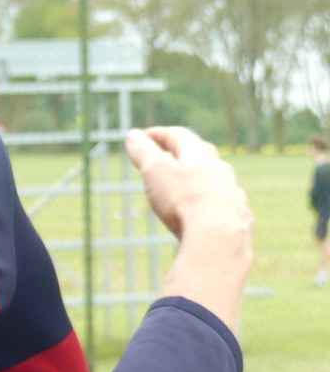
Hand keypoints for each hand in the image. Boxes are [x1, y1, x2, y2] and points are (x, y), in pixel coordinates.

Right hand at [125, 127, 251, 238]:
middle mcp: (220, 170)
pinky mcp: (239, 217)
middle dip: (182, 153)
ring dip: (199, 178)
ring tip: (186, 185)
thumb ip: (144, 153)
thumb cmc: (184, 200)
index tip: (142, 137)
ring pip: (215, 179)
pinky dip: (211, 203)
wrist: (219, 236)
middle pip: (201, 154)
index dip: (158, 135)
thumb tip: (132, 135)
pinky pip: (224, 204)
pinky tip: (206, 212)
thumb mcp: (155, 172)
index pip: (178, 136)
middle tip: (165, 157)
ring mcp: (232, 193)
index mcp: (199, 155)